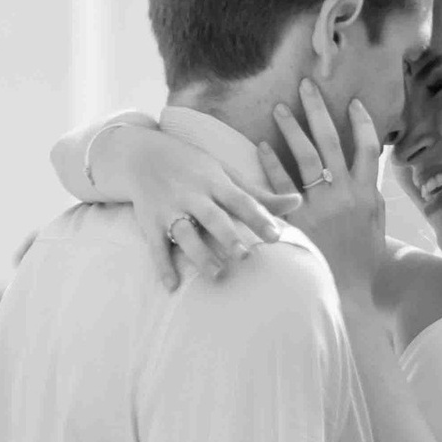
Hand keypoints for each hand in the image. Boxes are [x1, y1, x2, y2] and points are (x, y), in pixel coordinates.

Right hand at [61, 116, 299, 293]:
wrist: (142, 155)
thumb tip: (298, 202)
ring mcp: (169, 208)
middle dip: (227, 236)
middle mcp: (192, 194)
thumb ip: (260, 195)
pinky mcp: (150, 222)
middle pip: (212, 217)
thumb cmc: (195, 168)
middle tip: (245, 257)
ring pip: (184, 233)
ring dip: (200, 254)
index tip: (276, 236)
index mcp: (214, 181)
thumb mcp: (226, 175)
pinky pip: (155, 246)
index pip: (240, 200)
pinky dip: (162, 266)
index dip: (258, 217)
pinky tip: (172, 286)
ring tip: (217, 275)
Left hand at [271, 89, 388, 307]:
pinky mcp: (299, 220)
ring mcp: (321, 206)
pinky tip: (262, 146)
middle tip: (306, 86)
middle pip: (331, 142)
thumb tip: (366, 159)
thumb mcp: (375, 217)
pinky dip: (271, 164)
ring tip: (279, 108)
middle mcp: (345, 194)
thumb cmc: (364, 252)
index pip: (368, 147)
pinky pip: (282, 187)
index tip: (352, 102)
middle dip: (318, 111)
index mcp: (368, 192)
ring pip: (306, 158)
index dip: (362, 122)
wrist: (352, 287)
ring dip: (293, 130)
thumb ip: (368, 187)